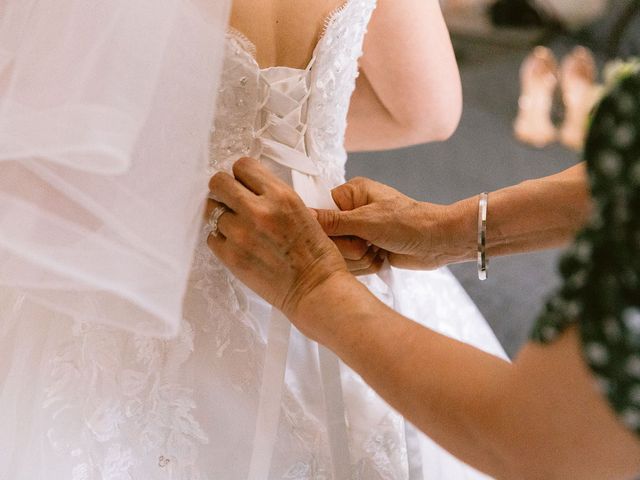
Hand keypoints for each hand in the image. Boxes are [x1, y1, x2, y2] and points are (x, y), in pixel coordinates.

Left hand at [206, 158, 348, 321]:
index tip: (244, 184)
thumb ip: (273, 196)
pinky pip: (211, 237)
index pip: (242, 165)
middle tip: (231, 200)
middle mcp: (258, 210)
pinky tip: (238, 245)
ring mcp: (241, 234)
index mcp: (280, 195)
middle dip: (223, 189)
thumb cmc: (315, 253)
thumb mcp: (302, 210)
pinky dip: (221, 239)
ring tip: (238, 227)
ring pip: (211, 210)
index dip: (242, 175)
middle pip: (218, 182)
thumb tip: (248, 187)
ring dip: (222, 217)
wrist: (316, 289)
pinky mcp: (231, 257)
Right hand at [315, 177, 475, 270]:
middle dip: (349, 247)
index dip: (327, 229)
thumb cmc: (409, 223)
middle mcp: (352, 212)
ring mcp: (359, 232)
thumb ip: (333, 221)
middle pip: (327, 238)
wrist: (438, 243)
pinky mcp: (366, 249)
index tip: (343, 234)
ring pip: (339, 254)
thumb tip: (304, 215)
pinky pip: (351, 264)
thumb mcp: (367, 221)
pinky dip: (365, 266)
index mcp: (351, 194)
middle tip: (368, 242)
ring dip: (359, 257)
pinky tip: (380, 258)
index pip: (319, 212)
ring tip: (378, 249)